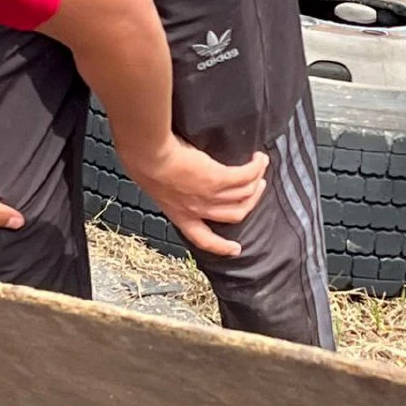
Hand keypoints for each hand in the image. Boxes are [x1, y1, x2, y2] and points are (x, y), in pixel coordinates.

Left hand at [123, 137, 267, 256]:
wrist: (148, 155)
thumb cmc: (145, 163)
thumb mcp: (157, 186)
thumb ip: (171, 191)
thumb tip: (178, 182)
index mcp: (181, 216)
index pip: (203, 239)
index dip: (221, 247)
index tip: (235, 250)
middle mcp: (198, 210)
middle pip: (234, 214)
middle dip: (250, 202)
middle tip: (257, 188)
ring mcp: (209, 196)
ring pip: (243, 195)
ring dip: (256, 182)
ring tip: (260, 168)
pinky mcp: (218, 179)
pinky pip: (245, 176)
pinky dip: (255, 168)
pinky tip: (259, 159)